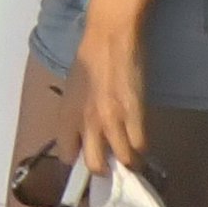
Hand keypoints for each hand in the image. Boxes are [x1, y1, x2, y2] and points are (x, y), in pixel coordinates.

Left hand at [71, 8, 149, 174]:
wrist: (109, 37)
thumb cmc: (89, 58)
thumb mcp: (72, 91)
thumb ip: (76, 116)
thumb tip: (84, 136)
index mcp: (66, 115)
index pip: (66, 156)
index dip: (78, 161)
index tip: (86, 160)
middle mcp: (86, 122)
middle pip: (94, 166)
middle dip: (103, 170)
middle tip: (111, 164)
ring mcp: (111, 120)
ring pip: (122, 159)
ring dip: (128, 162)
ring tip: (130, 156)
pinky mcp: (134, 113)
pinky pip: (140, 145)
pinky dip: (141, 148)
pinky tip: (140, 142)